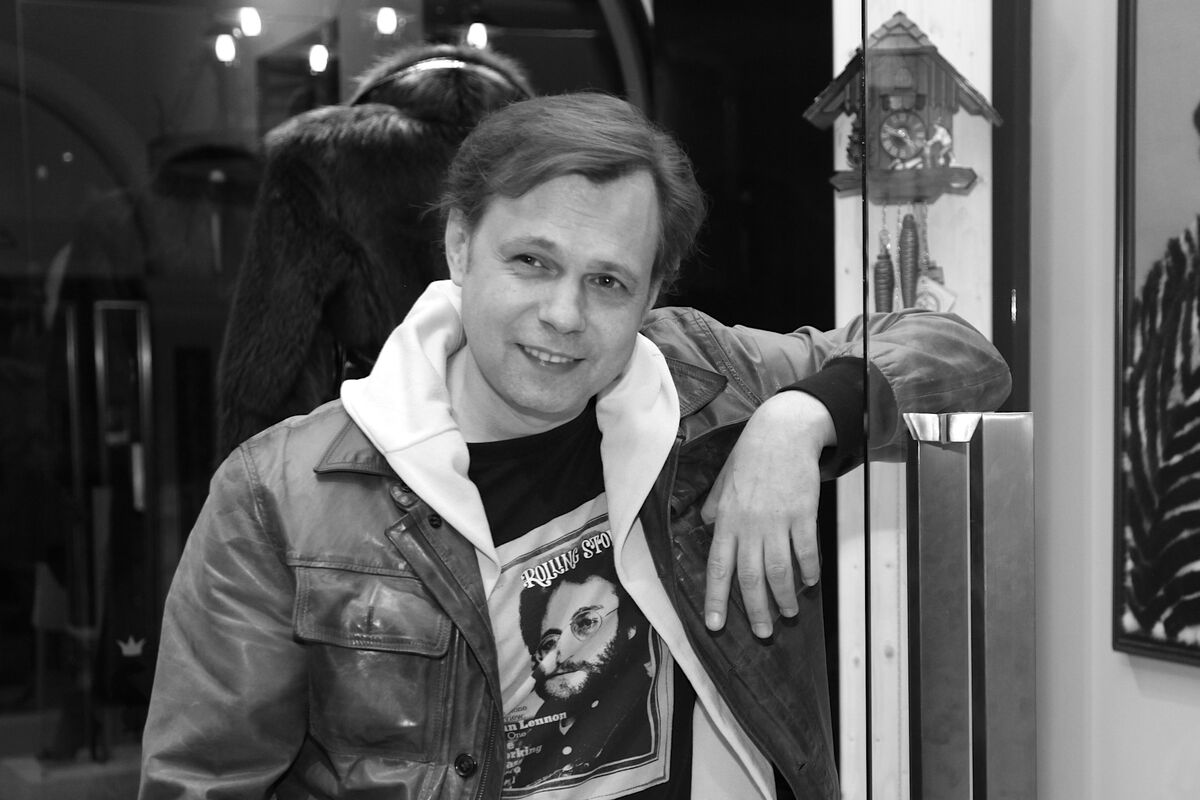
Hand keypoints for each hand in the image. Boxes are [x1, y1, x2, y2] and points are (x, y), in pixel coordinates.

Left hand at [700, 391, 834, 637]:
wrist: (783, 432)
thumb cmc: (751, 455)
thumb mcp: (723, 479)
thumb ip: (714, 505)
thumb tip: (705, 525)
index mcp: (726, 519)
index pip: (717, 566)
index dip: (716, 598)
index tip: (715, 625)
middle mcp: (749, 524)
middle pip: (750, 576)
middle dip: (756, 609)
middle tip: (763, 632)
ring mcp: (777, 520)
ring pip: (779, 569)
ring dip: (784, 596)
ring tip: (789, 613)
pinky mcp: (803, 513)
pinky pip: (806, 550)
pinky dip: (809, 570)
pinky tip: (809, 582)